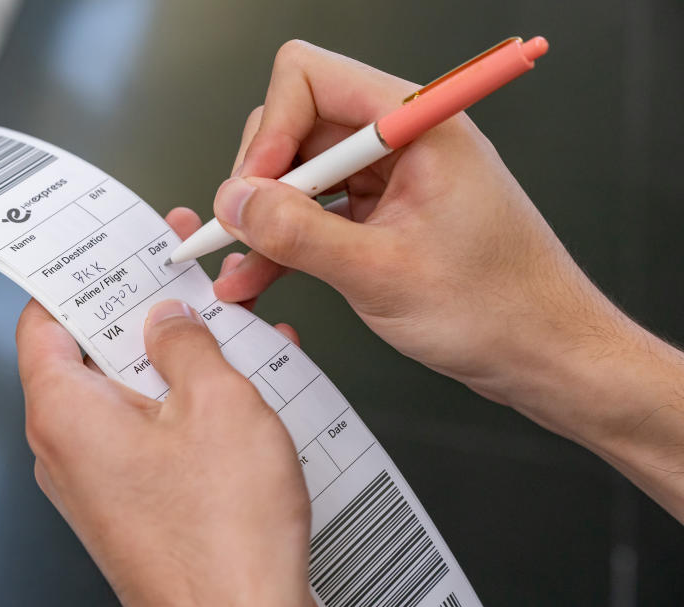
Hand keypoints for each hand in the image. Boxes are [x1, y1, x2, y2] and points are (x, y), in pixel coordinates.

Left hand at [16, 218, 321, 606]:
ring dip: (177, 359)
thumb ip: (187, 344)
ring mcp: (102, 482)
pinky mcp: (136, 505)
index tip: (105, 248)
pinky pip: (154, 434)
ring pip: (130, 393)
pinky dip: (190, 405)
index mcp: (67, 413)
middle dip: (142, 312)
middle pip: (92, 352)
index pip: (43, 319)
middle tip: (181, 281)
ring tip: (227, 332)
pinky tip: (243, 390)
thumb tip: (171, 321)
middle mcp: (70, 450)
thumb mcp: (218, 404)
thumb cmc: (222, 541)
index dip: (78, 275)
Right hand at [176, 40, 683, 520]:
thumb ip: (298, 233)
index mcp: (417, 124)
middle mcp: (402, 140)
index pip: (310, 79)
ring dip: (266, 220)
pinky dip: (287, 242)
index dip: (271, 131)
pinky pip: (317, 213)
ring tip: (241, 266)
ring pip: (300, 175)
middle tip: (242, 231)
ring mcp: (392, 178)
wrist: (543, 353)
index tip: (254, 191)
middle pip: (296, 125)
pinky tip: (260, 276)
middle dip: (261, 181)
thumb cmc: (499, 310)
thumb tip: (237, 202)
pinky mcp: (384, 213)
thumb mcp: (381, 273)